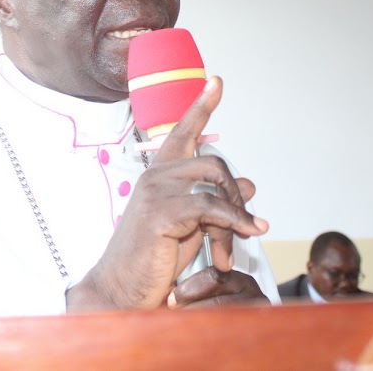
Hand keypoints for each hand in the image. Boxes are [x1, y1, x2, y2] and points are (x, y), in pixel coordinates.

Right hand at [66, 76, 268, 311]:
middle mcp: (155, 175)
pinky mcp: (160, 212)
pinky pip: (211, 209)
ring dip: (234, 218)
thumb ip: (217, 203)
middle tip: (245, 232)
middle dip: (236, 197)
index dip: (201, 105)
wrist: (122, 291)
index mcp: (159, 174)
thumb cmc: (154, 259)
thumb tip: (250, 183)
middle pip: (214, 163)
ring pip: (215, 185)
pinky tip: (241, 243)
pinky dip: (234, 225)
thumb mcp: (194, 227)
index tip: (217, 81)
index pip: (182, 132)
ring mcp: (155, 190)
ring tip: (232, 252)